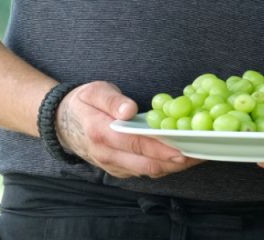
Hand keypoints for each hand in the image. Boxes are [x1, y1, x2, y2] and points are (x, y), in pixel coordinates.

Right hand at [56, 81, 201, 177]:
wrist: (61, 123)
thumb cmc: (82, 103)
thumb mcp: (94, 92)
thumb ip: (111, 100)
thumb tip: (129, 110)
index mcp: (101, 134)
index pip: (137, 145)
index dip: (163, 148)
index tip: (186, 147)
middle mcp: (107, 156)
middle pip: (148, 165)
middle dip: (178, 162)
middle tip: (202, 153)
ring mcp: (112, 166)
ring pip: (149, 172)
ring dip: (174, 167)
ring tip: (198, 155)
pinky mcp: (118, 169)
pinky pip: (144, 172)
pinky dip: (164, 166)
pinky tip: (181, 157)